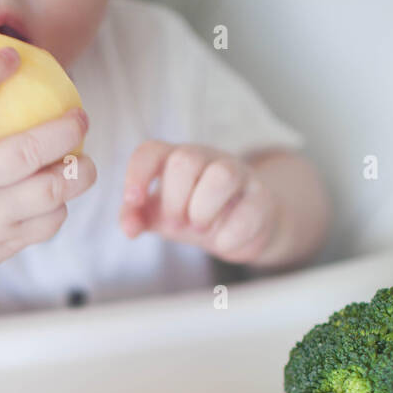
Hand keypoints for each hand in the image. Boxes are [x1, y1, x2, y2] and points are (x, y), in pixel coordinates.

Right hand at [0, 46, 94, 299]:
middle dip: (65, 128)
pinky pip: (48, 224)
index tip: (12, 56)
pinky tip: (58, 199)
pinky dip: (60, 208)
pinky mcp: (4, 244)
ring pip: (52, 192)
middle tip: (80, 116)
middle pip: (30, 151)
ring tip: (85, 164)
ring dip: (79, 174)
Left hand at [119, 142, 279, 264]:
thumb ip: (136, 217)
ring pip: (221, 175)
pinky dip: (229, 235)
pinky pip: (249, 211)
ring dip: (203, 210)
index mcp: (175, 158)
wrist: (241, 229)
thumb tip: (129, 227)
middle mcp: (207, 159)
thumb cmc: (193, 214)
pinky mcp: (262, 199)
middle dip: (174, 201)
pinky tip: (223, 242)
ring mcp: (238, 175)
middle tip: (178, 223)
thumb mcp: (159, 216)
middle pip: (184, 161)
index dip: (137, 174)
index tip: (134, 201)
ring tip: (200, 228)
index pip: (150, 151)